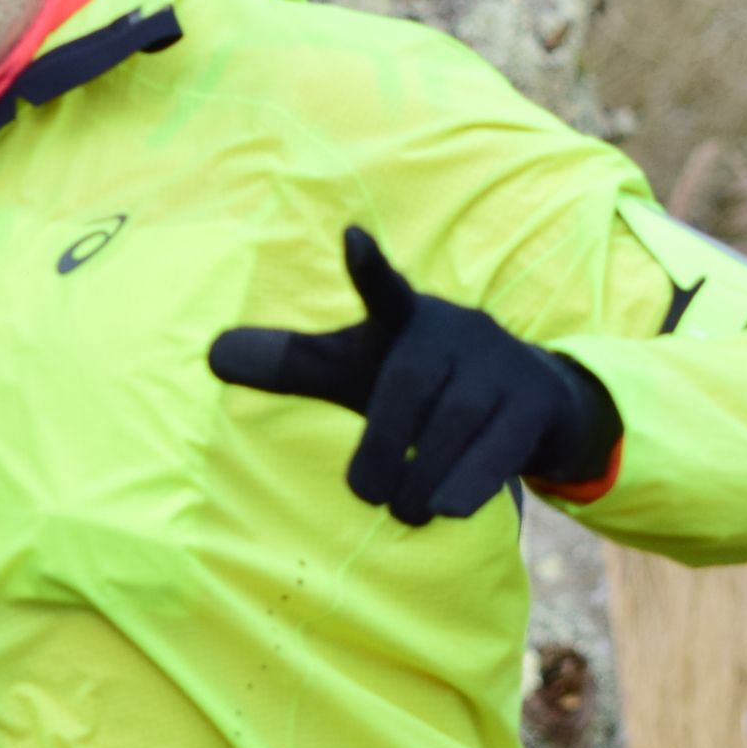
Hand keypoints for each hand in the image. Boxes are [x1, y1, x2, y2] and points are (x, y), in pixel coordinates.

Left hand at [208, 226, 617, 525]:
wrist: (534, 401)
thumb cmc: (425, 383)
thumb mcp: (359, 371)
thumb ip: (293, 365)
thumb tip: (211, 355)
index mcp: (407, 320)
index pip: (383, 292)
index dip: (368, 269)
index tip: (352, 238)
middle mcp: (455, 332)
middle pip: (407, 387)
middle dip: (383, 446)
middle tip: (366, 493)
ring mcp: (500, 366)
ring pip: (454, 423)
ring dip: (420, 478)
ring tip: (403, 510)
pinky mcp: (534, 404)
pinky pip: (499, 449)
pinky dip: (466, 483)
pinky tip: (443, 509)